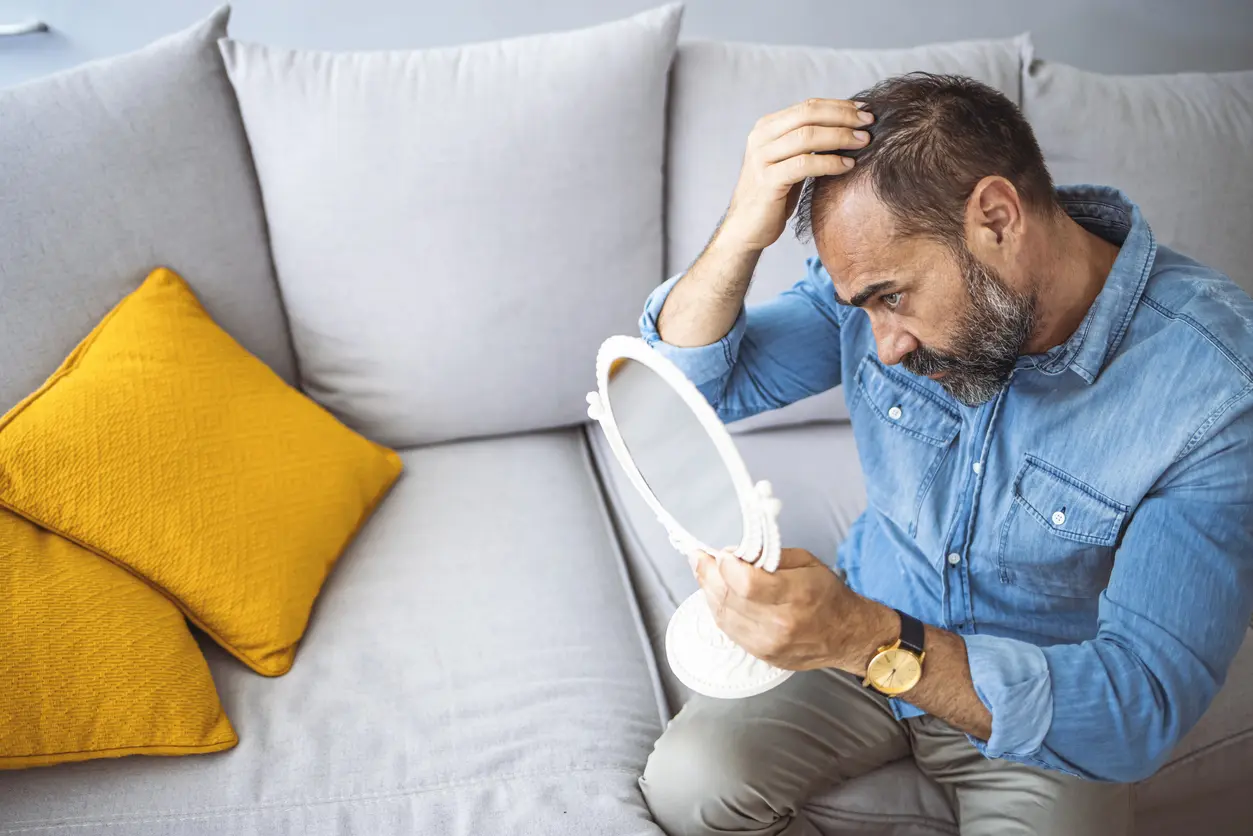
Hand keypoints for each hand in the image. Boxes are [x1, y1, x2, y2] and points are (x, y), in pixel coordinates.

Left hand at [690, 546, 873, 670]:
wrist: (847, 636)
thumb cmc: (828, 595)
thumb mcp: (807, 562)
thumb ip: (769, 556)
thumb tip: (735, 554)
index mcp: (796, 595)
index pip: (745, 582)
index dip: (725, 565)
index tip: (721, 553)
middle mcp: (780, 623)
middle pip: (729, 598)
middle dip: (708, 573)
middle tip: (700, 557)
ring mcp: (769, 643)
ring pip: (723, 615)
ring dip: (708, 591)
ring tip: (705, 573)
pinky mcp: (762, 655)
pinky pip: (728, 630)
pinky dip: (719, 609)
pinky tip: (718, 595)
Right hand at [716, 99, 873, 252]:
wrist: (746, 228)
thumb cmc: (774, 194)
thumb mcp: (788, 160)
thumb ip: (807, 142)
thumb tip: (848, 125)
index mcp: (766, 128)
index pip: (808, 106)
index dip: (839, 105)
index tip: (865, 111)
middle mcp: (760, 138)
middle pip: (808, 115)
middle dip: (843, 117)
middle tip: (869, 123)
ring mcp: (761, 159)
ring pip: (807, 136)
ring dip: (840, 137)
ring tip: (863, 142)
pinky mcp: (767, 181)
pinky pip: (804, 165)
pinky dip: (830, 162)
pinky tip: (848, 165)